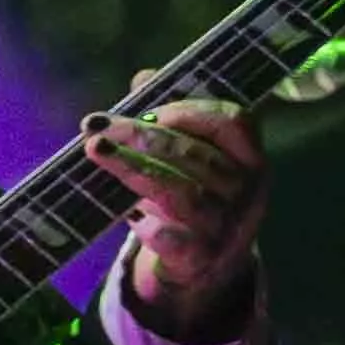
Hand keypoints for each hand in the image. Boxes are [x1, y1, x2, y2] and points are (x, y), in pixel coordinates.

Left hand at [86, 97, 265, 333]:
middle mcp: (246, 191)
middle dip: (141, 136)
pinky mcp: (200, 258)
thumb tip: (144, 78)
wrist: (207, 266)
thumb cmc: (194, 194)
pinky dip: (148, 226)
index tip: (146, 107)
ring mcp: (225, 226)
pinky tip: (126, 214)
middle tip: (95, 125)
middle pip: (195, 155)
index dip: (190, 110)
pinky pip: (174, 239)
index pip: (235, 123)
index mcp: (249, 158)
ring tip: (95, 151)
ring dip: (134, 169)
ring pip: (181, 193)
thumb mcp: (190, 156)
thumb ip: (169, 118)